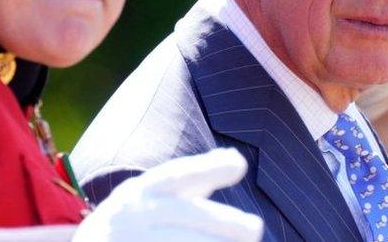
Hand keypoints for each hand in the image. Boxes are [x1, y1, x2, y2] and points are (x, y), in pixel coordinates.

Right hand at [73, 147, 262, 241]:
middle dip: (221, 222)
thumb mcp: (152, 196)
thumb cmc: (132, 224)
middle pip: (183, 216)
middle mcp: (132, 217)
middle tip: (255, 228)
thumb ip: (193, 180)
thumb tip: (235, 158)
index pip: (176, 175)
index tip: (239, 162)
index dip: (207, 167)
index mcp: (141, 192)